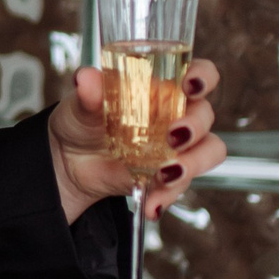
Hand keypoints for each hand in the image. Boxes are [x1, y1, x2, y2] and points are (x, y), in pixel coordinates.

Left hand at [48, 62, 225, 226]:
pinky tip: (151, 204)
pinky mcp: (169, 176)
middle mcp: (177, 115)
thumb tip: (85, 78)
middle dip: (195, 127)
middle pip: (205, 116)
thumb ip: (87, 94)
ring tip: (165, 175)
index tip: (190, 84)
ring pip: (208, 152)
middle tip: (174, 137)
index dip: (203, 77)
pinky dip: (168, 196)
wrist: (70, 163)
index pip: (199, 74)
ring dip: (193, 164)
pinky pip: (182, 186)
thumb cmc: (82, 121)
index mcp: (162, 88)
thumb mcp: (80, 106)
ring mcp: (176, 148)